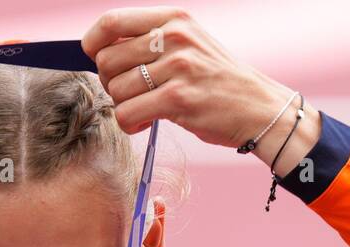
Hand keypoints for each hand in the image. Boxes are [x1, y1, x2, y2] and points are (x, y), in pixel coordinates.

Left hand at [82, 7, 320, 174]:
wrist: (256, 106)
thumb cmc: (215, 79)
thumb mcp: (187, 43)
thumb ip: (149, 41)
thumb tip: (100, 52)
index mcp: (173, 18)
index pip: (112, 21)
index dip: (93, 43)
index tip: (95, 58)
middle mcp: (174, 36)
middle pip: (107, 60)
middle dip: (110, 83)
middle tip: (130, 93)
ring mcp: (177, 66)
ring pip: (116, 90)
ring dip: (123, 106)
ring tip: (143, 108)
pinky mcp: (178, 98)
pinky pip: (128, 113)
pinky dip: (129, 124)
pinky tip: (145, 122)